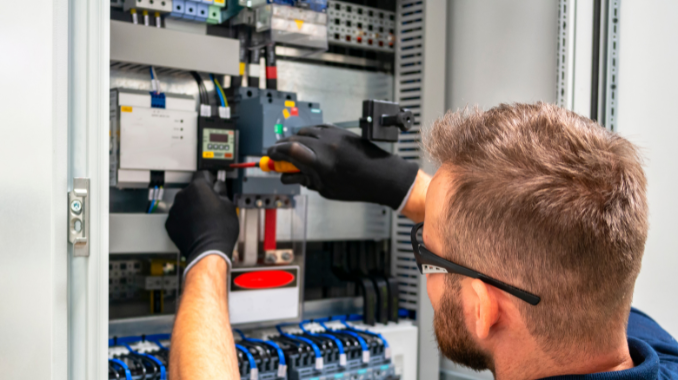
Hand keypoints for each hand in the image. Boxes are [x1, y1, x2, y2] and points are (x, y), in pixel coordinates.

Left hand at [165, 171, 239, 275]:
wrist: (208, 251)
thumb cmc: (220, 230)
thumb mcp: (229, 205)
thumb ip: (221, 191)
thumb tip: (218, 188)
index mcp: (198, 187)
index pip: (203, 174)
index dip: (210, 180)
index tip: (213, 184)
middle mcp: (183, 195)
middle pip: (192, 189)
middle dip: (201, 195)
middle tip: (212, 206)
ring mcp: (174, 209)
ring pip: (184, 203)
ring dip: (191, 208)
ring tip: (204, 219)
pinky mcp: (170, 223)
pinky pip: (178, 217)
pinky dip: (184, 220)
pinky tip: (195, 227)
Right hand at [267, 124, 418, 209]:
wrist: (382, 175)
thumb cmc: (357, 187)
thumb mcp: (326, 189)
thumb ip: (305, 180)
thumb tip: (289, 175)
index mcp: (321, 163)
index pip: (289, 151)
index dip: (275, 153)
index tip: (270, 157)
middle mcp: (326, 146)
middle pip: (293, 139)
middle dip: (281, 147)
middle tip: (276, 155)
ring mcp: (333, 136)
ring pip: (304, 131)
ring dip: (294, 139)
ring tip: (292, 150)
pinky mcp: (340, 131)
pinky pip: (317, 128)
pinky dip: (308, 134)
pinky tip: (308, 142)